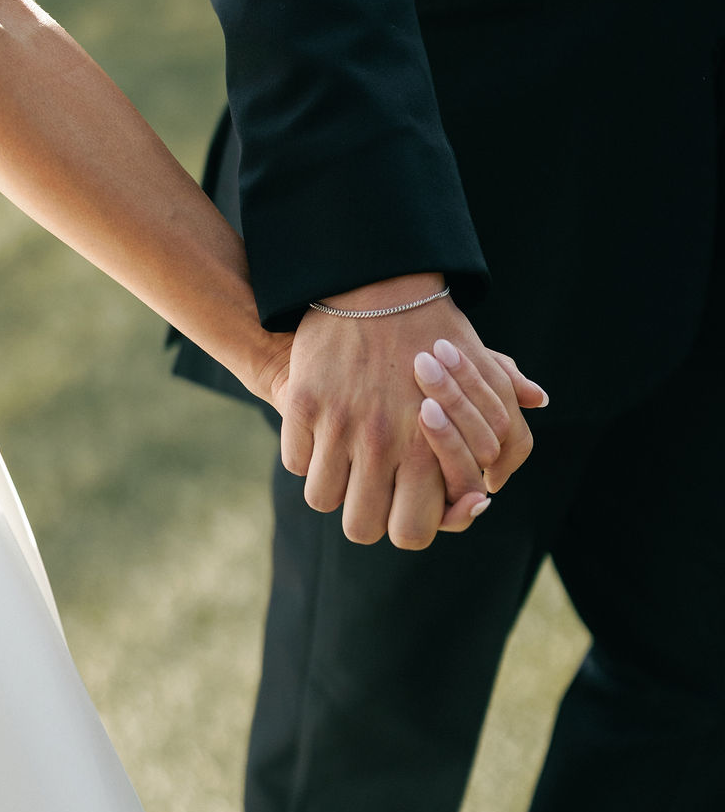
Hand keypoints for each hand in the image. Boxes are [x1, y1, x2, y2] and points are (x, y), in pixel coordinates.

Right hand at [276, 275, 544, 548]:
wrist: (378, 282)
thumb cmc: (435, 332)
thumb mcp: (482, 373)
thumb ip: (503, 419)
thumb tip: (514, 446)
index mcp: (431, 447)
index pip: (415, 529)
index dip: (404, 523)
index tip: (402, 503)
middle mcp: (386, 443)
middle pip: (363, 527)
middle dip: (364, 515)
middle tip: (368, 490)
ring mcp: (341, 425)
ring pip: (323, 498)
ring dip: (332, 484)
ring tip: (341, 461)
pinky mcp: (305, 405)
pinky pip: (297, 460)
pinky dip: (306, 453)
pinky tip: (319, 434)